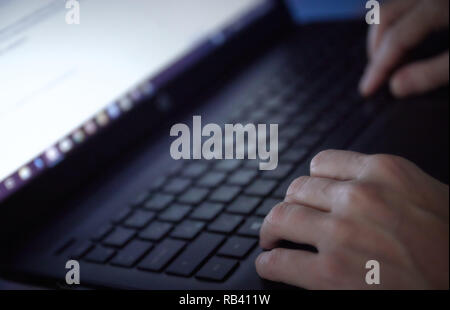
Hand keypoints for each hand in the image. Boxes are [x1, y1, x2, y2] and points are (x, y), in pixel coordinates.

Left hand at [255, 150, 448, 288]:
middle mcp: (357, 197)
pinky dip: (268, 262)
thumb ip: (385, 185)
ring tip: (271, 238)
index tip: (307, 194)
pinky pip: (281, 261)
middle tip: (287, 218)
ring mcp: (341, 234)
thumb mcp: (425, 194)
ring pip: (281, 217)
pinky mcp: (330, 274)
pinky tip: (269, 264)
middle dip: (290, 205)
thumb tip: (353, 186)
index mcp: (382, 172)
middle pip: (297, 190)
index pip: (322, 164)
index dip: (310, 181)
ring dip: (270, 228)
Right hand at [360, 0, 448, 97]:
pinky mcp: (434, 0)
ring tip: (389, 63)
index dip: (379, 67)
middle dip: (375, 50)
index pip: (395, 38)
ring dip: (383, 36)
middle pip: (385, 17)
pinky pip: (404, 8)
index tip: (367, 90)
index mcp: (437, 6)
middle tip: (377, 77)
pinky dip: (396, 26)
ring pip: (391, 9)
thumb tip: (396, 87)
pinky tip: (401, 43)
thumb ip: (432, 72)